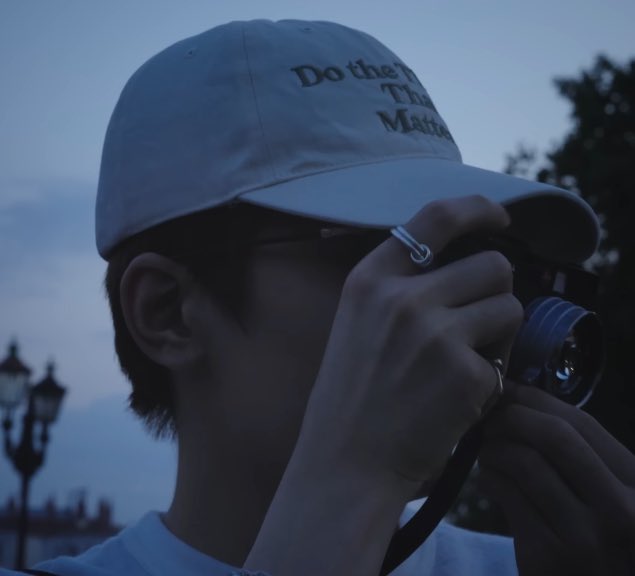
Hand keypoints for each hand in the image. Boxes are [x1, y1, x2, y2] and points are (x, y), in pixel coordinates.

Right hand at [298, 195, 522, 490]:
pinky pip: (505, 361)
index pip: (437, 217)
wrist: (345, 462)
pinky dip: (492, 378)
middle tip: (480, 322)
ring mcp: (435, 334)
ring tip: (469, 361)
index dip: (478, 209)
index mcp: (370, 280)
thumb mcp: (356, 323)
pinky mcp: (465, 373)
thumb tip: (463, 262)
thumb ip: (400, 287)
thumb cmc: (352, 396)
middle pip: (492, 265)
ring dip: (500, 333)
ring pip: (510, 306)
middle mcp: (403, 298)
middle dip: (496, 291)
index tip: (500, 218)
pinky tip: (459, 398)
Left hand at [479, 384, 634, 575]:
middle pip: (555, 436)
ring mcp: (585, 535)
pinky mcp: (548, 554)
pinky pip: (507, 495)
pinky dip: (489, 478)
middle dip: (512, 417)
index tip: (509, 389)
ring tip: (486, 450)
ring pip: (525, 463)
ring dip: (494, 448)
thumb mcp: (606, 497)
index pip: (584, 423)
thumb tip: (519, 402)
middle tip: (488, 418)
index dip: (538, 399)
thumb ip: (578, 456)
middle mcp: (621, 509)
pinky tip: (488, 479)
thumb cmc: (597, 541)